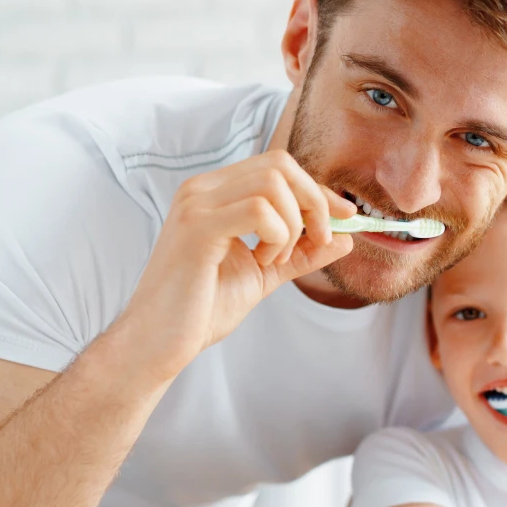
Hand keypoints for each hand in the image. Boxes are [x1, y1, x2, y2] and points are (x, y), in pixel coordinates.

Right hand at [113, 150, 355, 382]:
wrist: (159, 342)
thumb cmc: (201, 309)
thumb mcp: (264, 274)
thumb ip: (302, 253)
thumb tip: (347, 238)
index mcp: (215, 193)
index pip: (278, 169)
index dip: (318, 189)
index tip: (346, 217)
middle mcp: (202, 189)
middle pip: (279, 164)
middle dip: (314, 200)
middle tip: (319, 239)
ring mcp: (196, 204)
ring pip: (273, 183)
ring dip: (293, 224)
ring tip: (275, 259)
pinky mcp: (197, 227)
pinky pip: (259, 210)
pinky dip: (277, 237)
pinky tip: (262, 262)